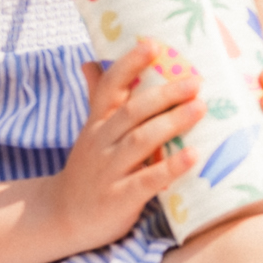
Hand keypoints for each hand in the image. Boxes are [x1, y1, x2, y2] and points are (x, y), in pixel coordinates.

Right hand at [51, 45, 202, 244]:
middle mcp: (101, 143)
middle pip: (132, 112)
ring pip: (140, 141)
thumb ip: (98, 99)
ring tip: (200, 108)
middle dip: (164, 95)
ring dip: (171, 123)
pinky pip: (146, 180)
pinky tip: (193, 156)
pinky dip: (170, 168)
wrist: (62, 217)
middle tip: (195, 82)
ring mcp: (108, 170)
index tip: (153, 45)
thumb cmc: (88, 169)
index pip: (110, 87)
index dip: (130, 65)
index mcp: (97, 124)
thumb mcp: (91, 132)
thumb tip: (91, 62)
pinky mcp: (118, 198)